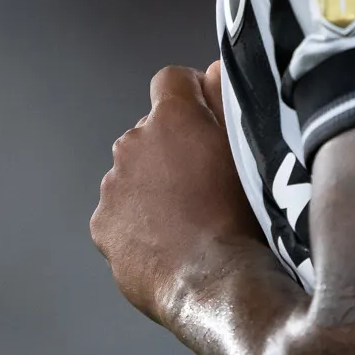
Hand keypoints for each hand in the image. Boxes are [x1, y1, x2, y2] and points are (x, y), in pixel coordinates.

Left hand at [91, 62, 262, 323]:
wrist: (216, 283)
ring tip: (190, 220)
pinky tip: (169, 245)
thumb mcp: (251, 151)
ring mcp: (113, 187)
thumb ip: (227, 99)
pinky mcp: (103, 225)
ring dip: (154, 188)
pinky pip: (120, 214)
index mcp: (171, 119)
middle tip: (206, 183)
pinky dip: (138, 224)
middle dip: (173, 150)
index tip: (206, 117)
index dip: (191, 95)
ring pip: (134, 175)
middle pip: (151, 132)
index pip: (171, 80)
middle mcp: (132, 144)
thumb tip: (210, 71)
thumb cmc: (245, 217)